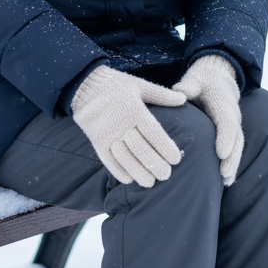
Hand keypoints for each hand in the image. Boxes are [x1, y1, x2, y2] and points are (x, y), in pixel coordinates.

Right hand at [70, 66, 186, 187]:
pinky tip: (128, 180)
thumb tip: (184, 99)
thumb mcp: (139, 85)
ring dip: (138, 172)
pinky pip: (107, 159)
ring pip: (124, 157)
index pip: (153, 133)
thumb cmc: (115, 84)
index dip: (165, 148)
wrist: (83, 85)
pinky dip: (118, 171)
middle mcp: (120, 123)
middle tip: (166, 176)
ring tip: (150, 183)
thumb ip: (161, 95)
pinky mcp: (96, 140)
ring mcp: (107, 134)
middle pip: (140, 148)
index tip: (176, 159)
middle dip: (154, 164)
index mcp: (134, 109)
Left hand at [173, 55, 243, 185]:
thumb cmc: (202, 80)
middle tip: (224, 174)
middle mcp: (232, 116)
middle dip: (232, 157)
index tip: (221, 153)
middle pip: (236, 139)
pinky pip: (234, 149)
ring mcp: (234, 125)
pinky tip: (225, 181)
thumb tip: (178, 91)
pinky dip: (232, 164)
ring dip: (233, 164)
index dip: (226, 137)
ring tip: (226, 182)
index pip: (227, 122)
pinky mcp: (231, 133)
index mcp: (223, 104)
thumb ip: (188, 85)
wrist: (217, 78)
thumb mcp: (195, 79)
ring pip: (238, 147)